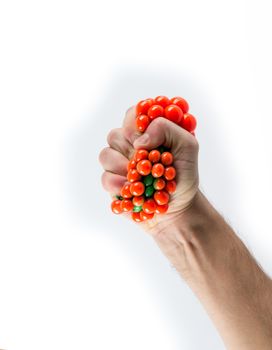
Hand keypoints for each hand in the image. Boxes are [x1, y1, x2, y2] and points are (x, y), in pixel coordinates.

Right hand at [99, 106, 199, 233]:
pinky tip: (133, 190)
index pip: (131, 115)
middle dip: (129, 148)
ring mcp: (119, 164)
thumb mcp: (188, 146)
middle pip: (114, 134)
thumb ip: (168, 130)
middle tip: (144, 160)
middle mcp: (130, 146)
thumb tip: (139, 140)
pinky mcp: (113, 183)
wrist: (178, 208)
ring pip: (105, 155)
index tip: (146, 138)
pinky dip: (119, 184)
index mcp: (146, 132)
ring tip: (140, 178)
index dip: (135, 123)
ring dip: (123, 167)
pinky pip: (105, 178)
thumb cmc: (184, 175)